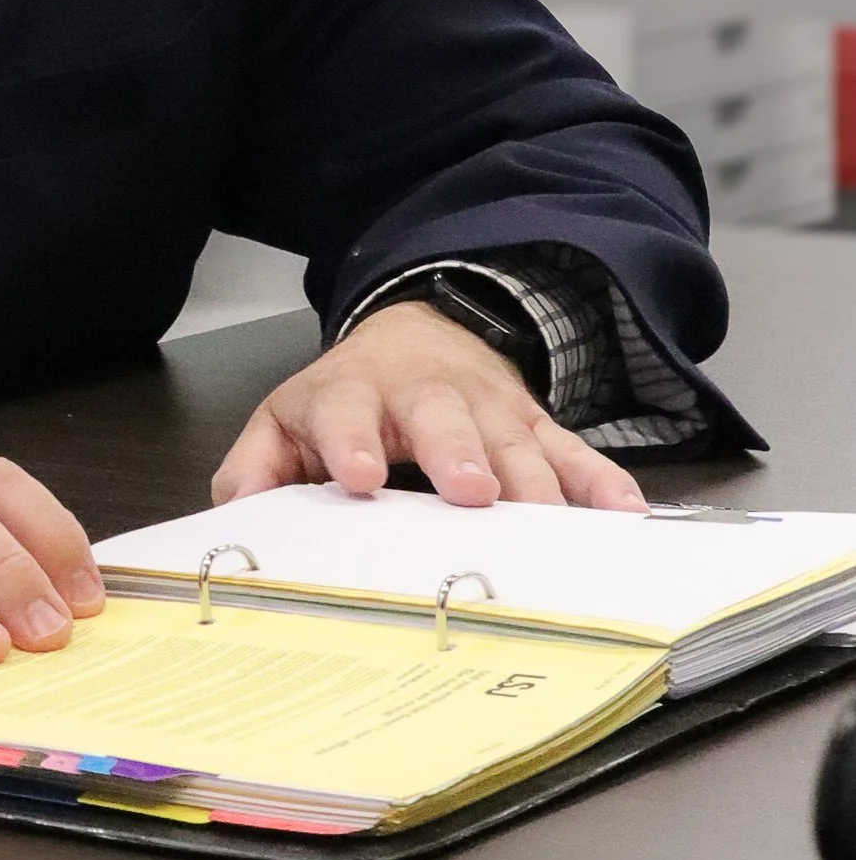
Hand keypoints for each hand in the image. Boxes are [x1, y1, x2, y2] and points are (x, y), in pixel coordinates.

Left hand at [211, 300, 646, 510]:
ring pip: (514, 440)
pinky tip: (622, 514)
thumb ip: (255, 470)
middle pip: (443, 419)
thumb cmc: (348, 400)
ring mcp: (488, 410)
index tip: (360, 475)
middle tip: (471, 491)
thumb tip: (237, 520)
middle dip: (459, 453)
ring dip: (533, 479)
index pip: (344, 412)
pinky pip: (573, 454)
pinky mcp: (535, 427)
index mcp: (352, 395)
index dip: (350, 441)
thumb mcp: (286, 423)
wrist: (417, 336)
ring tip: (546, 522)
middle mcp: (425, 397)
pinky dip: (601, 482)